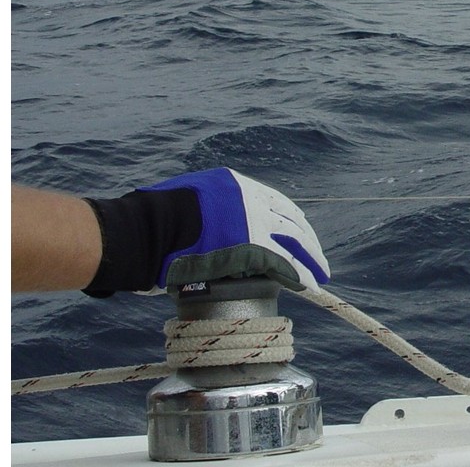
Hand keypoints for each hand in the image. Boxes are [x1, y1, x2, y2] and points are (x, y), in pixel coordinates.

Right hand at [84, 167, 329, 294]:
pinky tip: (308, 285)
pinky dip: (299, 274)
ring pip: (293, 240)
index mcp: (233, 184)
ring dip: (310, 258)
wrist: (147, 228)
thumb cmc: (151, 218)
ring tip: (321, 274)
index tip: (299, 231)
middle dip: (306, 240)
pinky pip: (283, 262)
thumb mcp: (184, 198)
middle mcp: (249, 198)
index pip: (272, 201)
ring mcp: (253, 221)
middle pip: (289, 219)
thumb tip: (200, 224)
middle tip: (316, 257)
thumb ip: (203, 209)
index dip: (288, 219)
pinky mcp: (252, 247)